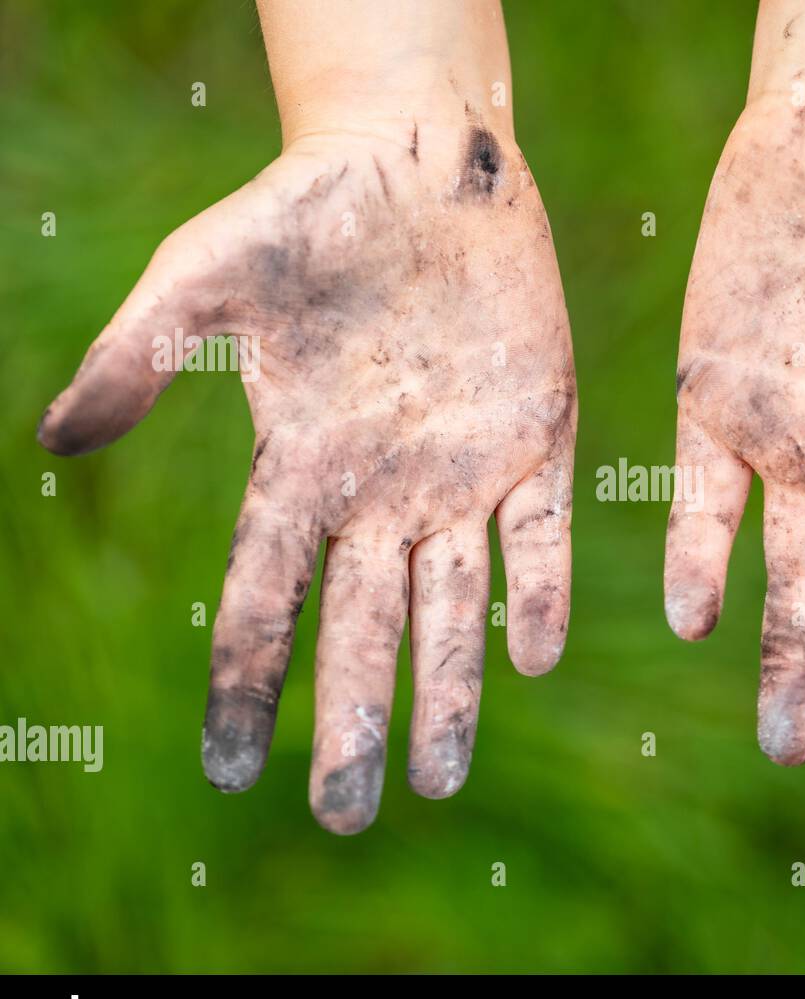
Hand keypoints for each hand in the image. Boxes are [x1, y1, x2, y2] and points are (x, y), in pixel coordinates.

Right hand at [38, 120, 575, 832]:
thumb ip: (137, 359)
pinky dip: (538, 593)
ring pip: (454, 607)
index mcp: (300, 473)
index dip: (244, 687)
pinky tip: (533, 658)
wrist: (419, 164)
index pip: (264, 602)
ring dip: (450, 690)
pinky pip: (538, 537)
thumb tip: (53, 442)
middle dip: (352, 721)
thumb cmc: (301, 216)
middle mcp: (381, 496)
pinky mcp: (536, 443)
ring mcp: (462, 477)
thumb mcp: (200, 280)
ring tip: (440, 781)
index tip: (231, 772)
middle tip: (344, 815)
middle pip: (361, 630)